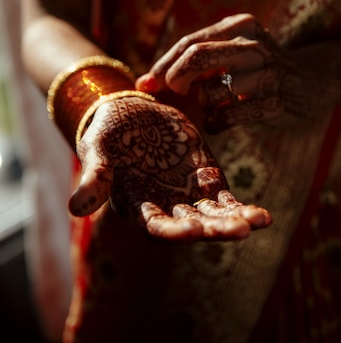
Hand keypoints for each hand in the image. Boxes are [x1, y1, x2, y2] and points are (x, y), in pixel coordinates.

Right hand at [69, 95, 270, 240]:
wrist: (129, 111)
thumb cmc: (107, 133)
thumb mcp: (97, 150)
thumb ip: (95, 177)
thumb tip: (75, 208)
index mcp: (137, 205)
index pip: (157, 225)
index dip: (175, 229)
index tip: (193, 230)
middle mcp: (165, 206)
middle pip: (193, 224)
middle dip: (216, 228)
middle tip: (240, 231)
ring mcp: (187, 193)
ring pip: (214, 214)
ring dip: (235, 220)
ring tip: (258, 222)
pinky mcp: (204, 177)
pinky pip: (225, 198)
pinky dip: (242, 207)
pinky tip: (263, 217)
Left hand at [136, 13, 313, 132]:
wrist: (310, 81)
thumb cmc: (254, 68)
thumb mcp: (230, 51)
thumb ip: (192, 62)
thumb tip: (143, 83)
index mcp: (240, 26)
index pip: (191, 42)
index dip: (163, 64)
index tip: (146, 83)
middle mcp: (255, 44)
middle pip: (198, 56)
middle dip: (175, 76)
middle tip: (175, 90)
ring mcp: (268, 73)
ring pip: (212, 91)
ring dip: (203, 103)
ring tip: (213, 103)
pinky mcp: (276, 101)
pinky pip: (228, 115)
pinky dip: (215, 122)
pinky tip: (220, 121)